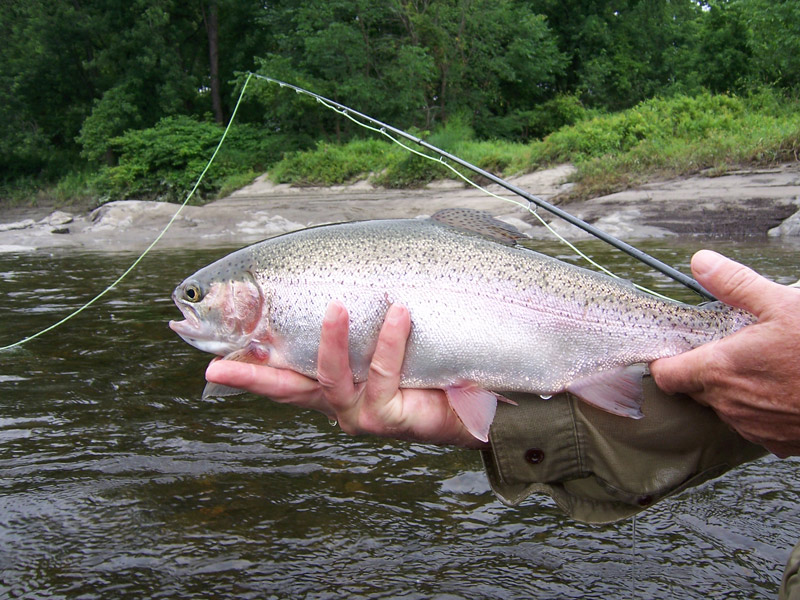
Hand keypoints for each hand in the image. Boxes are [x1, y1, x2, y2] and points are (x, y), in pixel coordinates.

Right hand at [205, 301, 487, 448]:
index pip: (279, 373)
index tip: (208, 357)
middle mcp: (338, 403)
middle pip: (284, 390)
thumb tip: (347, 271)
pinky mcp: (389, 419)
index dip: (244, 365)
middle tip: (215, 366)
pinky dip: (390, 341)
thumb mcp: (388, 337)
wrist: (475, 402)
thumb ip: (364, 318)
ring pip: (330, 380)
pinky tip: (400, 313)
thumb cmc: (428, 362)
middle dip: (249, 377)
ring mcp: (360, 414)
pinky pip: (382, 374)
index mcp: (331, 384)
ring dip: (331, 341)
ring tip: (337, 307)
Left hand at [651, 250, 799, 456]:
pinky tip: (780, 389)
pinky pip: (753, 425)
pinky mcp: (777, 443)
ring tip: (761, 366)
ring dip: (732, 390)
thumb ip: (735, 284)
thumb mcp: (781, 304)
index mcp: (718, 370)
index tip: (678, 349)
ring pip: (723, 408)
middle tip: (728, 348)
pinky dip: (759, 409)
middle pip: (693, 390)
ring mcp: (752, 427)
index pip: (666, 376)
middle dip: (702, 371)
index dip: (667, 361)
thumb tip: (701, 263)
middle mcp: (729, 404)